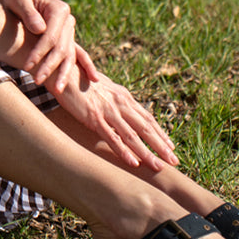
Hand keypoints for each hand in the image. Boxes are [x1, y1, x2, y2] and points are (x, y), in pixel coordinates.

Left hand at [0, 0, 96, 93]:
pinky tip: (93, 80)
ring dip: (64, 73)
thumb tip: (41, 29)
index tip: (27, 65)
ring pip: (69, 55)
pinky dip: (84, 67)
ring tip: (57, 90)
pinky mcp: (65, 38)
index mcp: (59, 9)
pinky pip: (75, 54)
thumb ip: (29, 13)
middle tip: (37, 81)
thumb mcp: (18, 0)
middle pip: (61, 48)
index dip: (40, 52)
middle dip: (50, 66)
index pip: (51, 36)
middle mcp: (68, 20)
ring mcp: (68, 30)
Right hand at [52, 71, 179, 172]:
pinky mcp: (94, 117)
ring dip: (147, 152)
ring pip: (133, 135)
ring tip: (159, 167)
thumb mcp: (104, 87)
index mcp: (123, 96)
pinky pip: (112, 137)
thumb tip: (123, 107)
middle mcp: (120, 103)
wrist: (64, 71)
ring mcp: (108, 110)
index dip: (160, 133)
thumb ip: (115, 98)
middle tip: (175, 161)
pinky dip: (124, 151)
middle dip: (161, 146)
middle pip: (146, 127)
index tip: (171, 146)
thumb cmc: (81, 79)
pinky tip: (133, 162)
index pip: (147, 118)